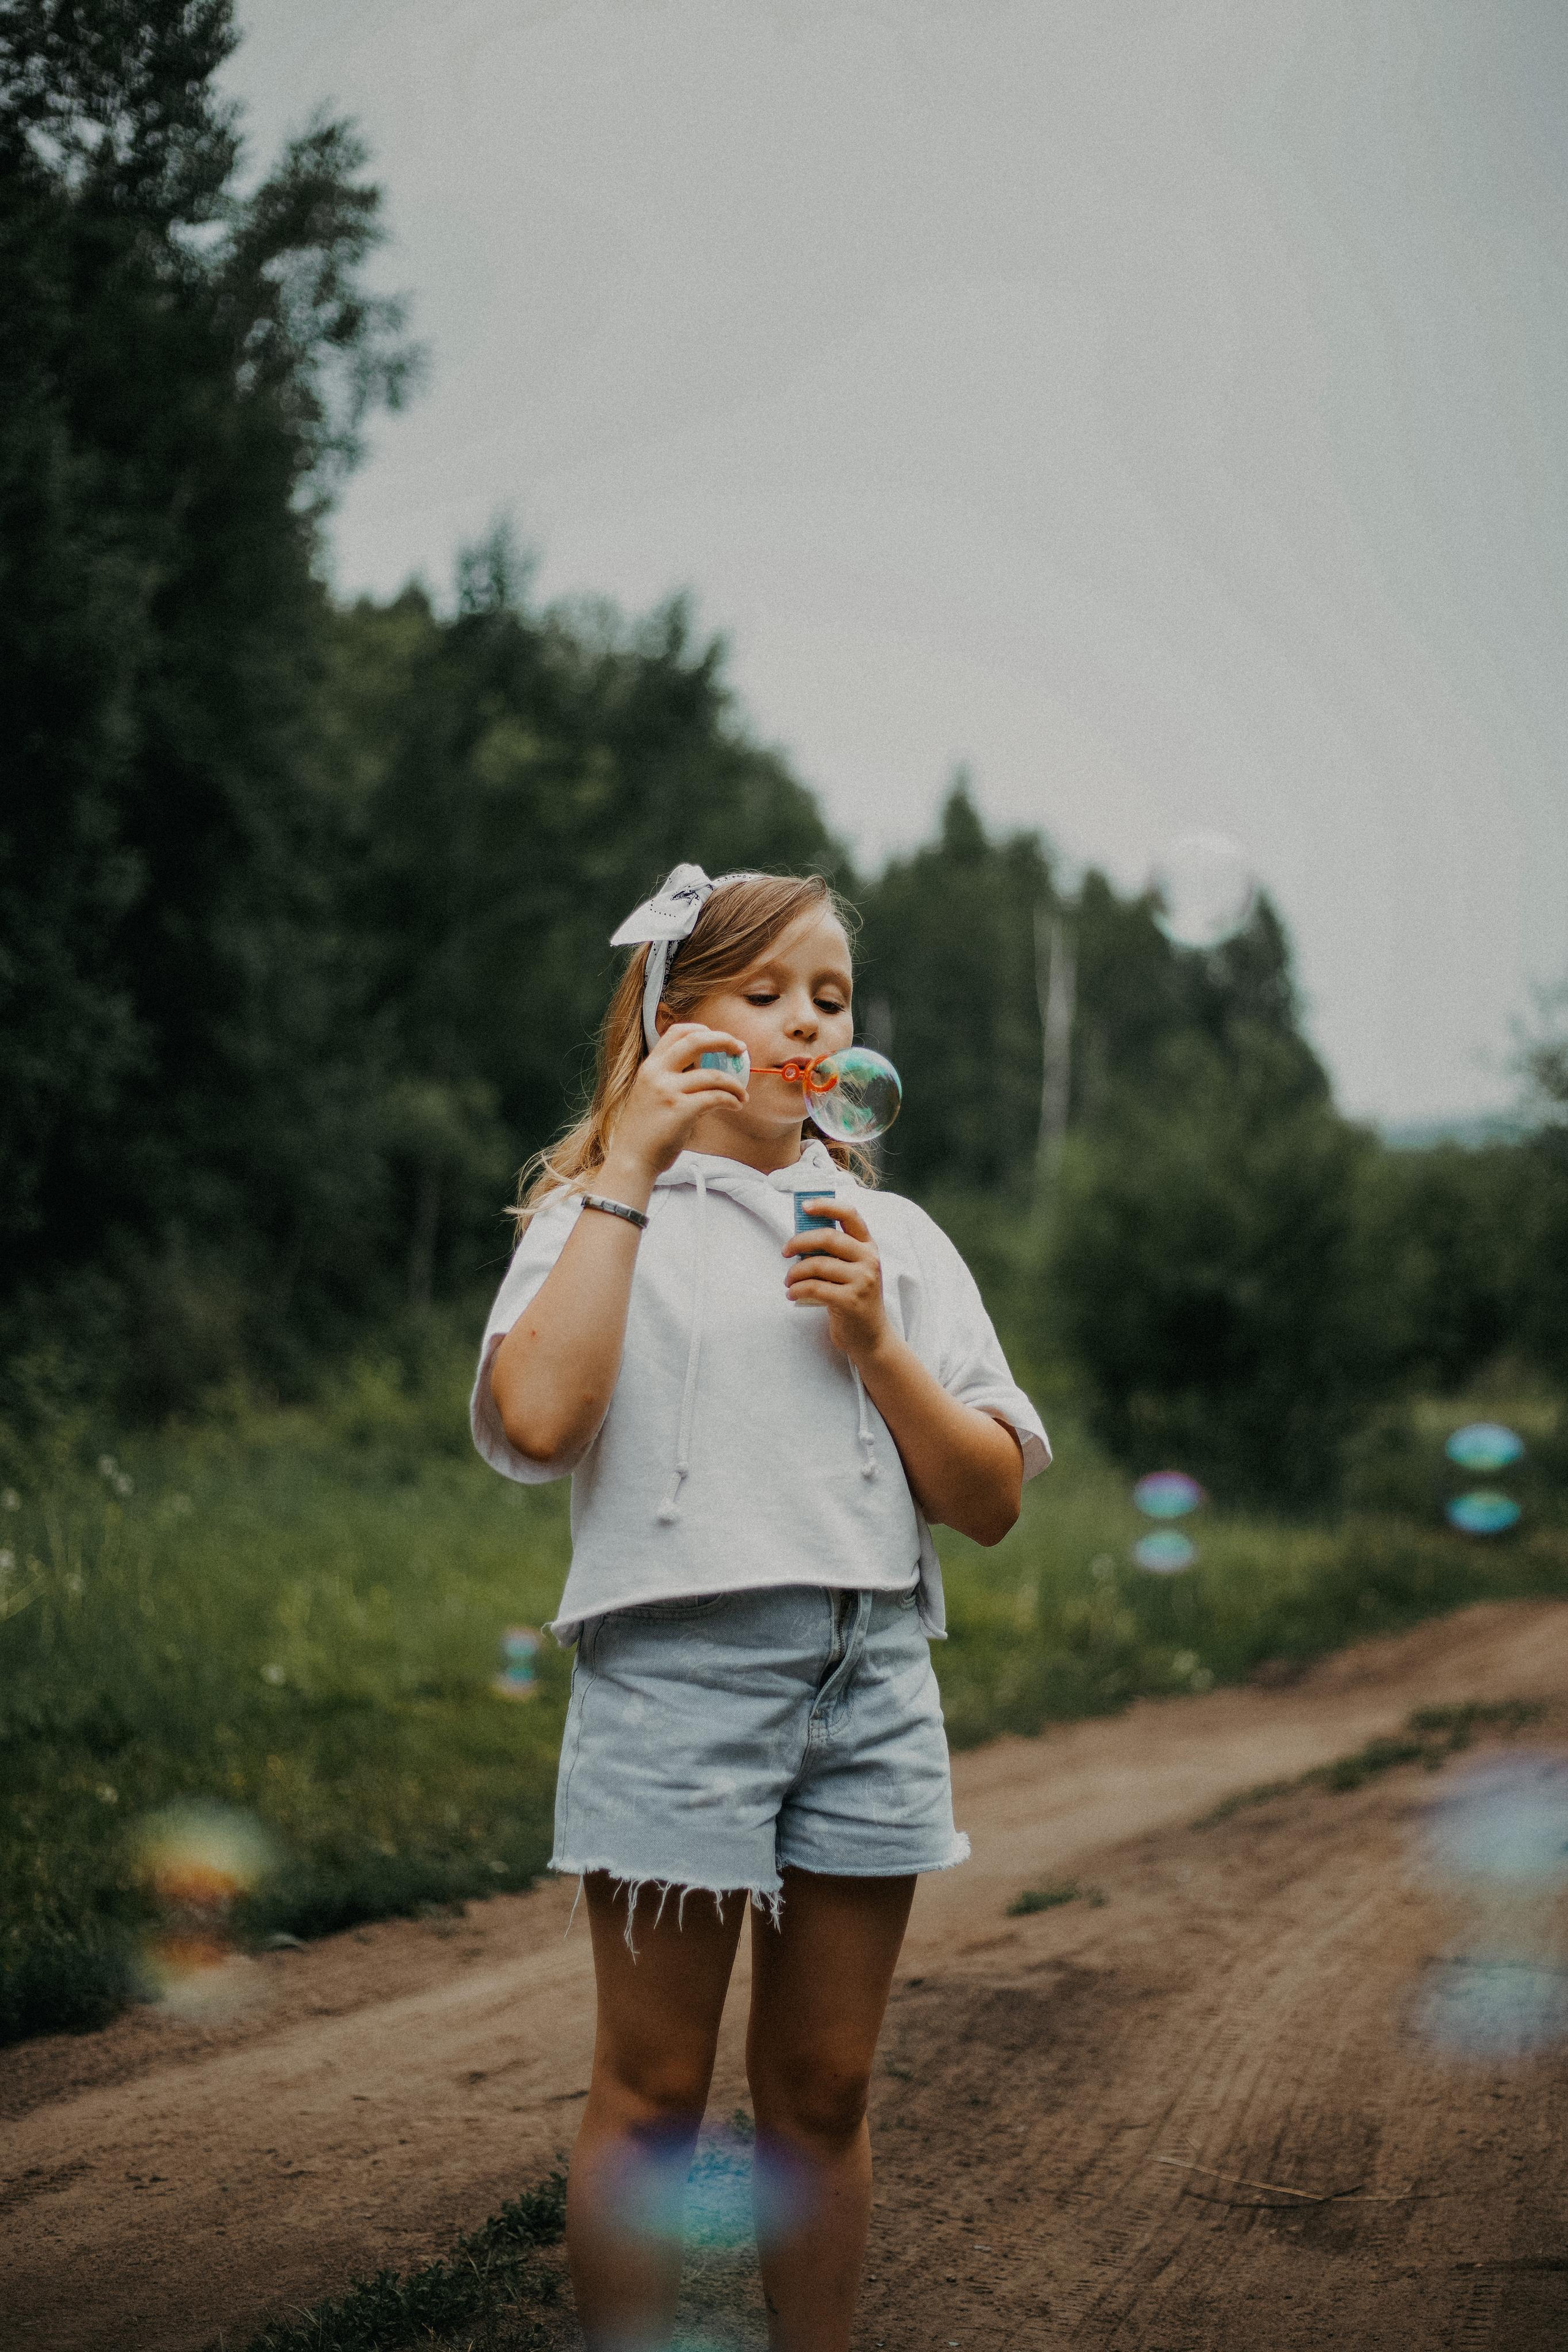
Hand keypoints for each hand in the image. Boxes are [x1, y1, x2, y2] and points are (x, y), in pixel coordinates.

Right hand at [601, 1023, 748, 1190]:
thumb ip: (673, 1080)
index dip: (701, 1029)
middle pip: (696, 1041)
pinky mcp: (680, 1110)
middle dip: (724, 1040)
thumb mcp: (651, 1095)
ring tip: (742, 1095)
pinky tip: (735, 1105)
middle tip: (740, 1050)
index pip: (676, 1032)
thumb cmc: (645, 1132)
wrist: (632, 1159)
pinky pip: (715, 1097)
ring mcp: (668, 1091)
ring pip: (713, 1075)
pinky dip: (731, 1100)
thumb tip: (708, 1072)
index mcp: (649, 1067)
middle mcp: (657, 1073)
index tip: (718, 1038)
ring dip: (735, 1084)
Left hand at [782, 1204, 888, 1362]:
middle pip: (828, 1237)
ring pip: (817, 1264)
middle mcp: (869, 1260)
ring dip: (795, 1272)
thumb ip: (834, 1252)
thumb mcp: (851, 1270)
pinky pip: (814, 1287)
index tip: (805, 1206)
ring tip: (788, 1281)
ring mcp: (862, 1280)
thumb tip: (800, 1236)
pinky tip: (791, 1294)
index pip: (850, 1214)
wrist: (871, 1336)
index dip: (826, 1206)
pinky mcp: (850, 1301)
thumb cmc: (853, 1298)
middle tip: (785, 1251)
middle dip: (800, 1241)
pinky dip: (796, 1289)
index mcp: (868, 1246)